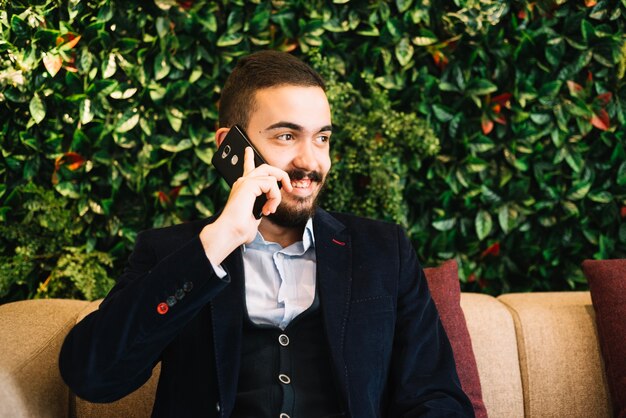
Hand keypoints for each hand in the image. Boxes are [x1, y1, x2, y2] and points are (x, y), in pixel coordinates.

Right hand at [199, 147, 291, 263]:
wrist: (230, 232)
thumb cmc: (239, 230)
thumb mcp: (254, 217)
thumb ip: (260, 208)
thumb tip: (267, 209)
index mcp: (242, 189)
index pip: (247, 168)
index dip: (248, 158)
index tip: (248, 150)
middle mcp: (242, 182)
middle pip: (265, 167)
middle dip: (280, 175)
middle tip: (288, 187)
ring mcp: (244, 181)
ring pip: (272, 177)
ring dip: (276, 196)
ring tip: (270, 209)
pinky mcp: (249, 184)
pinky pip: (271, 184)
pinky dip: (274, 198)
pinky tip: (268, 208)